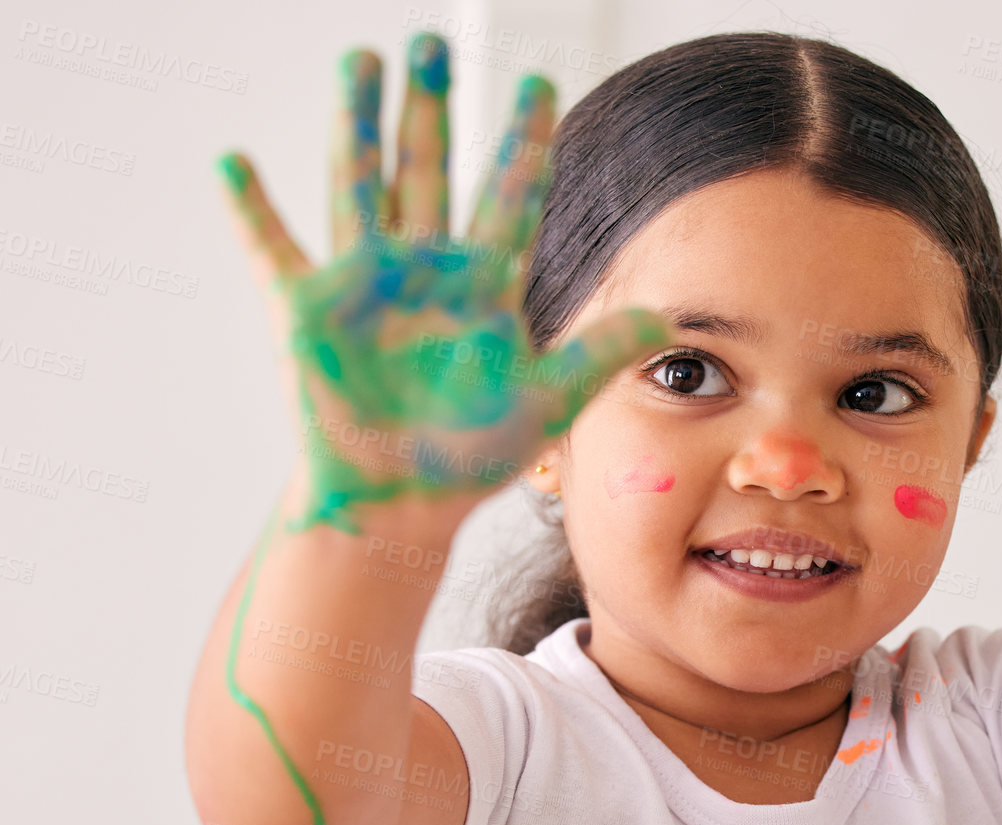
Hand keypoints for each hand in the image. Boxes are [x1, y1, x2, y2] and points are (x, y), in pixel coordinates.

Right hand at [217, 33, 668, 532]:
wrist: (404, 501)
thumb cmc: (472, 456)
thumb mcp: (548, 402)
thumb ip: (600, 353)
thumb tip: (666, 320)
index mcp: (483, 285)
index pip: (511, 196)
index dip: (526, 141)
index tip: (542, 83)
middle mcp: (425, 270)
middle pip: (430, 170)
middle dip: (432, 107)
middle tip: (433, 42)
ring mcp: (365, 284)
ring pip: (361, 184)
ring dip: (357, 123)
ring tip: (361, 60)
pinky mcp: (309, 312)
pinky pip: (274, 249)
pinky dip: (252, 209)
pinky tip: (234, 162)